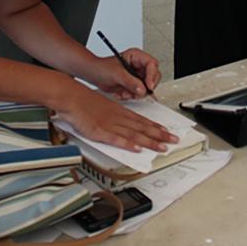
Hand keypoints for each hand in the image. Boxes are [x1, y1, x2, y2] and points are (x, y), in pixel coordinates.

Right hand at [57, 84, 177, 151]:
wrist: (72, 96)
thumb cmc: (86, 102)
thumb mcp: (105, 106)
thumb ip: (116, 116)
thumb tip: (124, 124)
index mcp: (120, 111)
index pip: (142, 120)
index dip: (156, 127)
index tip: (168, 132)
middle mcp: (119, 117)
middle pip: (143, 127)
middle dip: (160, 135)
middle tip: (174, 140)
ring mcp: (111, 125)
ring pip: (134, 134)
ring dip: (150, 141)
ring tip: (162, 147)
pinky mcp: (100, 131)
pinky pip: (116, 139)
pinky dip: (128, 144)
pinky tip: (137, 149)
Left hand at [90, 49, 161, 99]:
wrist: (93, 75)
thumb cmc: (101, 68)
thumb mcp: (116, 74)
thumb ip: (130, 81)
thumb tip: (142, 89)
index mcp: (136, 56)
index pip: (152, 64)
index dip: (152, 75)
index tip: (148, 85)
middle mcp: (139, 65)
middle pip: (153, 76)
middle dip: (145, 86)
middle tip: (138, 92)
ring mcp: (137, 76)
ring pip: (147, 87)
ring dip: (137, 93)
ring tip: (125, 93)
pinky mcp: (134, 85)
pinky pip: (139, 93)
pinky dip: (132, 96)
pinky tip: (122, 93)